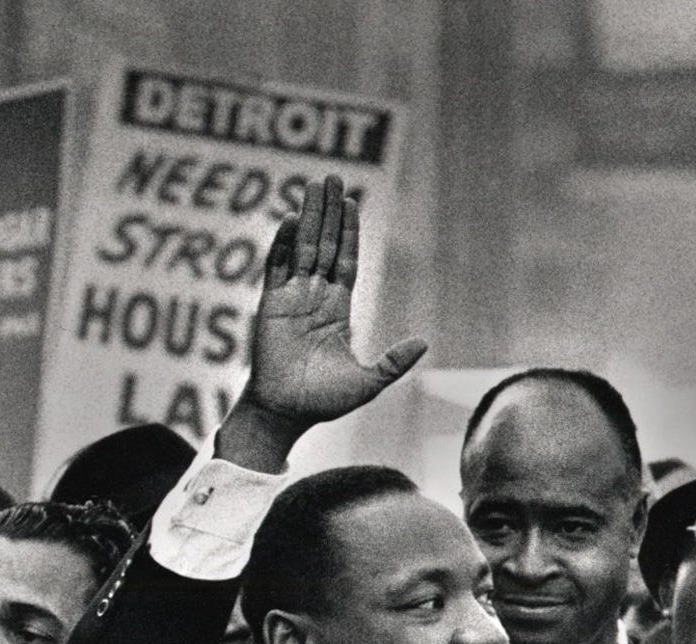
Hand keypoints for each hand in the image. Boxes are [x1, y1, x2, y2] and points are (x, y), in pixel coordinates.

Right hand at [218, 174, 425, 470]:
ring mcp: (291, 298)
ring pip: (302, 247)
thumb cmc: (322, 402)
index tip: (350, 202)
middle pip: (324, 244)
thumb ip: (393, 362)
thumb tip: (424, 343)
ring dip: (308, 216)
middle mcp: (314, 298)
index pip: (345, 260)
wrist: (285, 413)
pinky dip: (284, 242)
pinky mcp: (271, 305)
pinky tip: (292, 218)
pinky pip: (277, 266)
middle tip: (330, 177)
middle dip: (328, 212)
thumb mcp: (368, 381)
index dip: (349, 231)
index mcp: (336, 309)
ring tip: (313, 185)